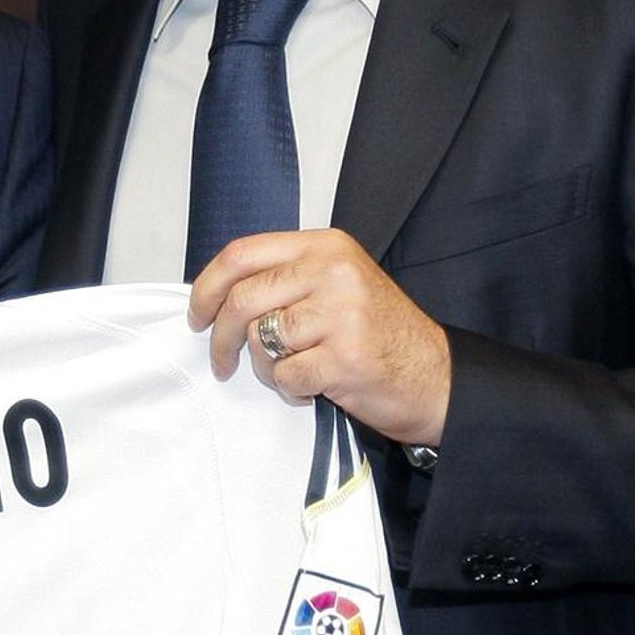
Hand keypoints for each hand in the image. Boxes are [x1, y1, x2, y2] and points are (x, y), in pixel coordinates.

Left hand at [188, 229, 450, 446]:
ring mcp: (341, 314)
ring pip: (261, 341)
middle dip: (220, 337)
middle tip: (222, 361)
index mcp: (326, 247)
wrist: (437, 376)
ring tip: (294, 371)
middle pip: (243, 299)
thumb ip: (285, 278)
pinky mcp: (345, 358)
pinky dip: (291, 388)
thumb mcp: (337, 284)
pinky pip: (285, 375)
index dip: (207, 287)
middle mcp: (333, 271)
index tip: (197, 315)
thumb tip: (216, 295)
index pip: (242, 254)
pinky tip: (316, 385)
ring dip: (266, 368)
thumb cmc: (379, 334)